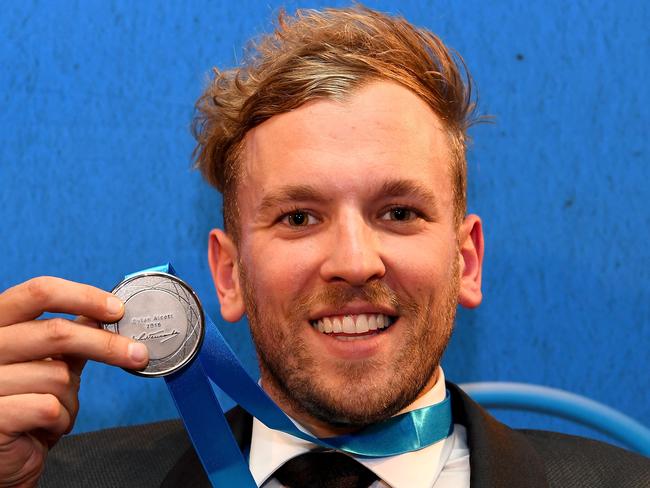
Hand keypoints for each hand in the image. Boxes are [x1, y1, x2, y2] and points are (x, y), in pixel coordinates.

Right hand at [0, 277, 148, 486]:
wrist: (3, 458)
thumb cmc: (24, 405)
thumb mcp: (46, 362)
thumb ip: (66, 336)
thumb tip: (104, 312)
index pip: (39, 292)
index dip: (83, 296)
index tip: (118, 310)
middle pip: (56, 331)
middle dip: (106, 345)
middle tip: (138, 354)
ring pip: (57, 375)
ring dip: (71, 398)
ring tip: (57, 410)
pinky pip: (49, 406)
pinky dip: (61, 419)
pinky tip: (47, 427)